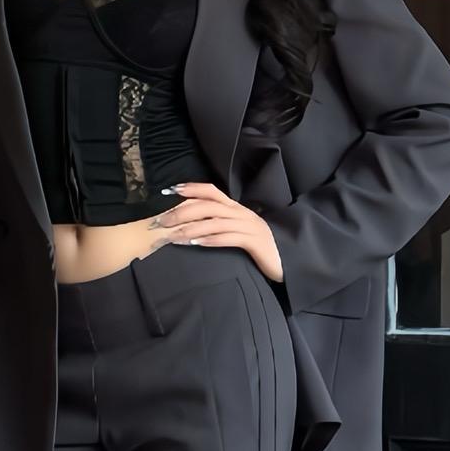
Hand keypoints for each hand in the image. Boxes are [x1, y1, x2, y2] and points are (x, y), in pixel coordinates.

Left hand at [155, 182, 283, 283]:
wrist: (288, 261)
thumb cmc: (257, 248)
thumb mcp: (236, 232)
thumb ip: (218, 225)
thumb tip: (191, 225)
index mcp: (236, 208)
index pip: (211, 191)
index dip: (190, 188)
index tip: (168, 191)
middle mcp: (241, 213)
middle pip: (208, 206)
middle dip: (182, 211)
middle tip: (161, 221)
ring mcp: (249, 226)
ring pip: (216, 222)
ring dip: (191, 228)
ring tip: (173, 236)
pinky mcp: (255, 242)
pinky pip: (230, 238)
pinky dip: (211, 240)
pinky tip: (196, 244)